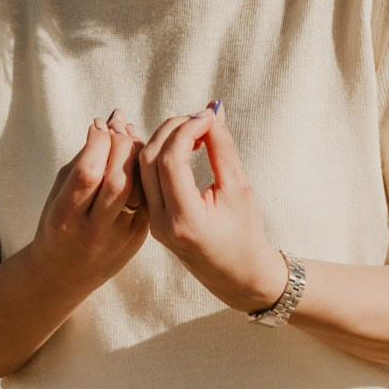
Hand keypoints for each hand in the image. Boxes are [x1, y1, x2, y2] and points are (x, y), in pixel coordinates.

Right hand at [26, 110, 149, 294]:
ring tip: (129, 138)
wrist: (66, 273)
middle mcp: (94, 230)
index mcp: (65, 217)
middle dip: (122, 143)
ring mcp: (119, 237)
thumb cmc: (60, 221)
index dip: (98, 141)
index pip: (88, 172)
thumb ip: (84, 157)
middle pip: (118, 178)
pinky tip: (138, 158)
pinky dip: (146, 172)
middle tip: (119, 127)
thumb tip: (114, 119)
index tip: (100, 124)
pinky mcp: (138, 239)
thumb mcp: (60, 191)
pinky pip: (148, 197)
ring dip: (138, 155)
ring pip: (139, 188)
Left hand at [138, 102, 286, 313]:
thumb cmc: (246, 235)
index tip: (209, 116)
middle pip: (150, 159)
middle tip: (201, 118)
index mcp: (185, 220)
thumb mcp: (240, 190)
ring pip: (143, 167)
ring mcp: (152, 222)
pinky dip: (159, 154)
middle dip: (173, 129)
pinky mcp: (151, 218)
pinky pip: (146, 178)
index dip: (188, 130)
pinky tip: (180, 143)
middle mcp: (160, 222)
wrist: (238, 276)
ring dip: (164, 139)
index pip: (172, 160)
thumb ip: (223, 149)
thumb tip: (211, 112)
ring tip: (194, 129)